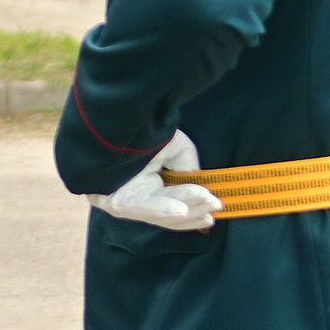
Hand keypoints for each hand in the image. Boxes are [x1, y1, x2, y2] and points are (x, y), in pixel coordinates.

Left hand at [88, 131, 221, 230]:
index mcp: (145, 185)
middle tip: (216, 207)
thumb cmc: (145, 128)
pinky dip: (163, 208)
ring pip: (159, 213)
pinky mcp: (113, 200)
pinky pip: (141, 207)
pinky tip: (182, 210)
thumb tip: (199, 190)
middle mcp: (134, 196)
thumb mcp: (175, 148)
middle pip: (167, 215)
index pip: (172, 206)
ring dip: (186, 209)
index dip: (195, 209)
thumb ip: (187, 171)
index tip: (215, 209)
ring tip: (208, 203)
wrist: (118, 114)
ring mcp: (123, 200)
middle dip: (194, 211)